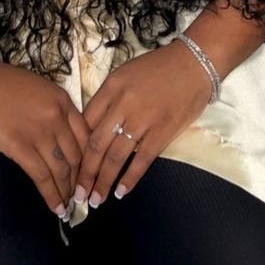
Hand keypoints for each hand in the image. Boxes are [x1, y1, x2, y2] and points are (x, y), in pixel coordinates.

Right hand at [0, 54, 89, 218]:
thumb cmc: (0, 82)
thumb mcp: (38, 89)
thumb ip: (54, 110)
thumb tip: (61, 137)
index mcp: (63, 100)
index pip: (86, 136)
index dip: (89, 160)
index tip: (88, 175)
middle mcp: (57, 116)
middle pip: (77, 156)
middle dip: (80, 180)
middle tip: (79, 197)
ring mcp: (39, 132)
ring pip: (61, 169)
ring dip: (66, 192)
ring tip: (69, 207)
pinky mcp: (19, 146)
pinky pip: (42, 176)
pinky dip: (51, 195)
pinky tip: (56, 208)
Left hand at [75, 43, 211, 207]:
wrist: (193, 65)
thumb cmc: (158, 68)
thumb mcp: (125, 74)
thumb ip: (109, 99)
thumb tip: (94, 128)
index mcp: (111, 88)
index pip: (85, 123)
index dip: (76, 147)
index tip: (71, 165)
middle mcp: (122, 105)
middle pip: (96, 145)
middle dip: (85, 173)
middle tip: (77, 194)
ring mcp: (142, 120)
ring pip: (115, 157)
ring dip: (103, 181)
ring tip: (95, 200)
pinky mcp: (162, 133)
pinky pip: (141, 160)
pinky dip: (129, 178)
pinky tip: (120, 192)